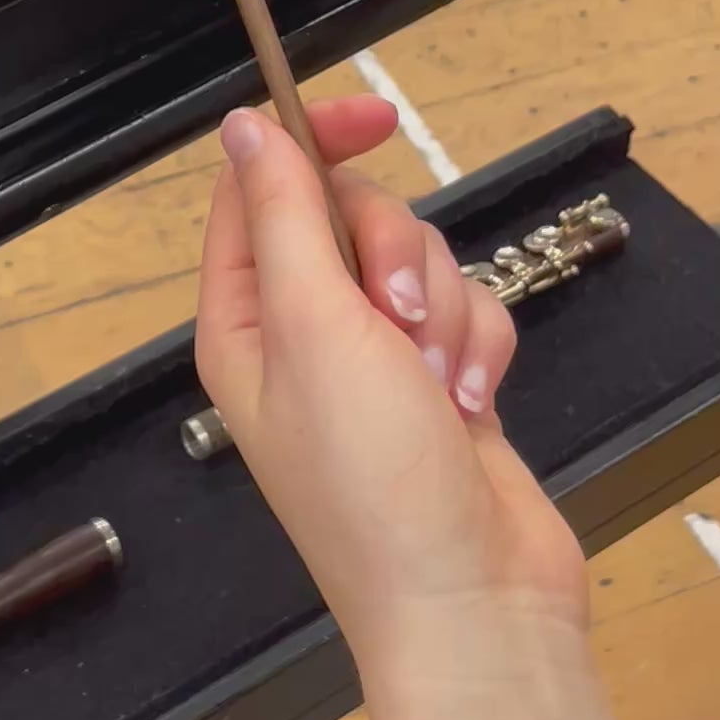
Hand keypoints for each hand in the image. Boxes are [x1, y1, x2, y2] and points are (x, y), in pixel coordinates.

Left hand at [196, 100, 617, 719]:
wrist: (473, 599)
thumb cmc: (371, 478)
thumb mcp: (314, 327)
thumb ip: (284, 215)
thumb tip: (244, 126)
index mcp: (242, 318)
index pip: (259, 189)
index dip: (311, 142)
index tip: (374, 120)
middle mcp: (300, 330)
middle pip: (350, 215)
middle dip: (393, 255)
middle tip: (395, 318)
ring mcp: (372, 356)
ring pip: (416, 259)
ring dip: (439, 312)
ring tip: (436, 385)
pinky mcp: (436, 377)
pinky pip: (464, 308)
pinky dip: (477, 347)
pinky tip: (471, 405)